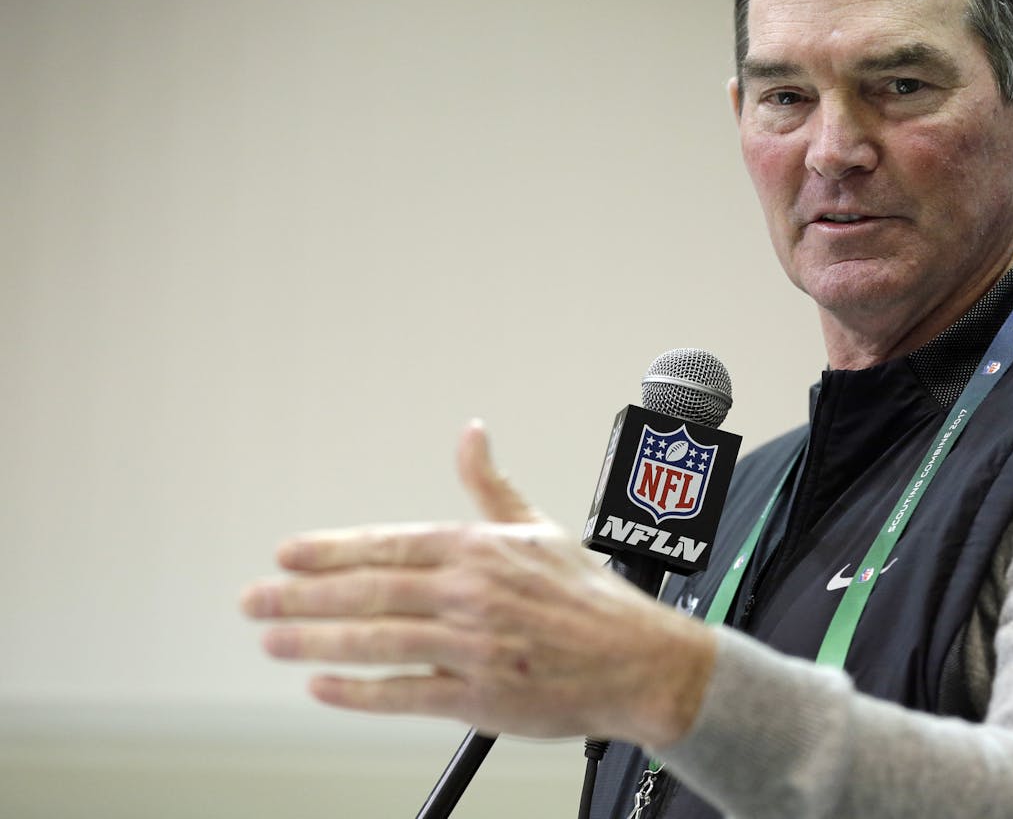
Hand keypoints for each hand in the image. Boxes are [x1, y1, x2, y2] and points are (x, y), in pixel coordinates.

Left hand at [240, 420, 714, 745]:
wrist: (641, 661)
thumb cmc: (591, 598)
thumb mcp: (539, 527)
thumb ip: (491, 484)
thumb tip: (471, 433)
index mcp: (481, 550)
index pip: (389, 543)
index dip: (330, 549)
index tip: (286, 554)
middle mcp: (471, 594)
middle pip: (369, 591)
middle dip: (301, 595)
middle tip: (254, 599)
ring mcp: (472, 646)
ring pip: (377, 640)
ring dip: (316, 639)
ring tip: (274, 639)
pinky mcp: (478, 696)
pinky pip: (404, 693)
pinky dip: (358, 691)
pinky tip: (323, 686)